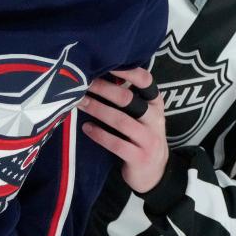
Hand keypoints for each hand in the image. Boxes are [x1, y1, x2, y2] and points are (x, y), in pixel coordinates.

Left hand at [77, 67, 167, 192]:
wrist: (155, 172)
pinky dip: (99, 135)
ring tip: (80, 103)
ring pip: (120, 121)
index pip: (145, 81)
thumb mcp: (143, 115)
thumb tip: (99, 74)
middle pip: (128, 99)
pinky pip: (116, 144)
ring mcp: (148, 139)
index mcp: (156, 104)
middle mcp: (155, 119)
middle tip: (83, 83)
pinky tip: (86, 128)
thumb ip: (129, 98)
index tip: (106, 63)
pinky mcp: (139, 157)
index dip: (127, 70)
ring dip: (97, 110)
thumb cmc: (141, 136)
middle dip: (103, 89)